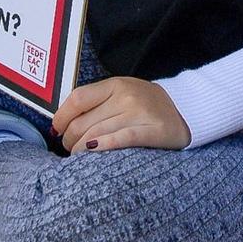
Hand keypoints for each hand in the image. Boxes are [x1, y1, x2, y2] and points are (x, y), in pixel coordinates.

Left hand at [51, 75, 189, 153]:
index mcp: (116, 84)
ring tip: (79, 157)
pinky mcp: (151, 131)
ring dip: (80, 151)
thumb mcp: (123, 93)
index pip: (78, 98)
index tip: (57, 130)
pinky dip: (102, 148)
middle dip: (69, 140)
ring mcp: (139, 113)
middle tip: (69, 149)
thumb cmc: (146, 105)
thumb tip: (63, 123)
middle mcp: (126, 96)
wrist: (186, 110)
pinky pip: (119, 140)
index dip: (61, 117)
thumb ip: (98, 102)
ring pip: (96, 134)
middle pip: (83, 122)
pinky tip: (93, 153)